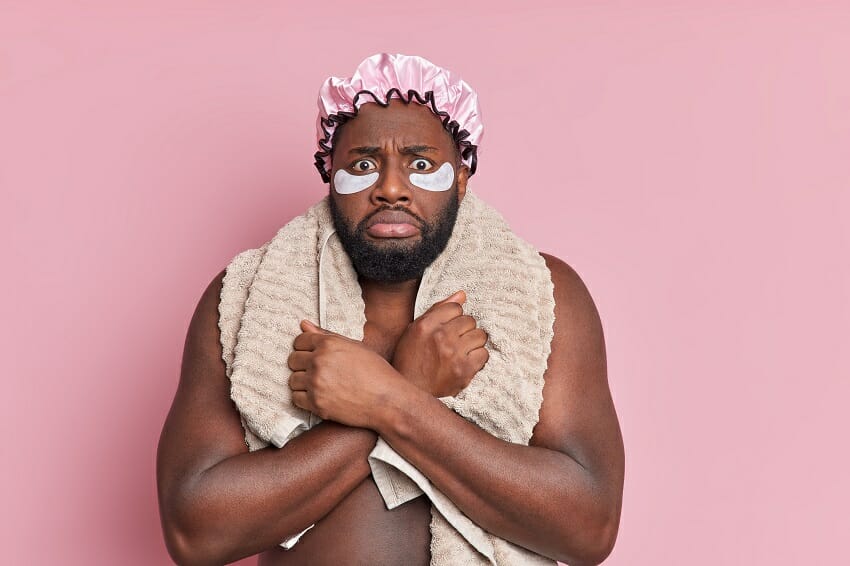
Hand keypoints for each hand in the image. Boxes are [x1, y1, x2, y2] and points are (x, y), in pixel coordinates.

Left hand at [287, 320, 406, 429]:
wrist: (388, 400)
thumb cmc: (376, 372)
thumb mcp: (354, 347)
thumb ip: (326, 335)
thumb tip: (303, 324)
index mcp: (329, 344)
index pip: (299, 341)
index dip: (304, 349)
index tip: (311, 356)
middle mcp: (320, 361)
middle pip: (293, 360)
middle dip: (302, 365)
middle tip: (318, 373)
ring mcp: (316, 382)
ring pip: (293, 380)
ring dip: (303, 383)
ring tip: (320, 385)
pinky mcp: (316, 403)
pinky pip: (296, 398)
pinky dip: (305, 399)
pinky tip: (319, 396)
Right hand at [391, 290, 488, 396]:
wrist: (411, 390)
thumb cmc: (411, 358)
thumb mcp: (416, 329)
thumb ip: (439, 309)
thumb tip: (463, 294)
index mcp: (426, 325)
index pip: (455, 307)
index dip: (454, 317)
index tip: (448, 326)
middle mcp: (440, 337)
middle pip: (470, 320)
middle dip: (464, 329)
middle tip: (454, 340)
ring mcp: (454, 354)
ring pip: (480, 336)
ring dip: (472, 342)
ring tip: (461, 350)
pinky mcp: (464, 371)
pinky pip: (483, 354)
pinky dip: (477, 357)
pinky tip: (465, 361)